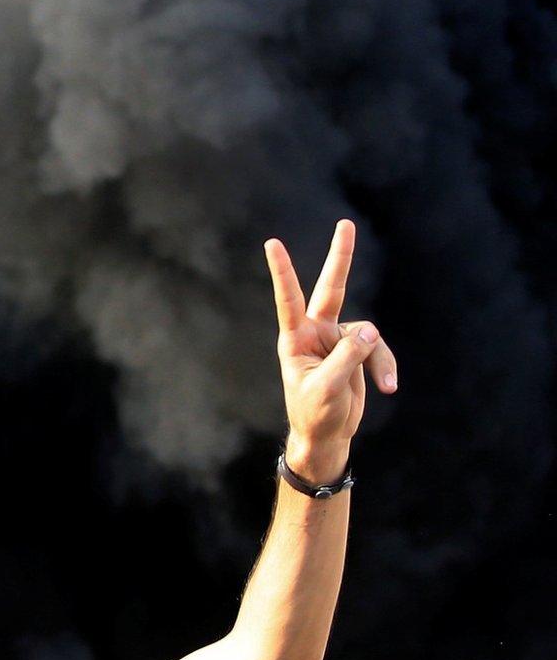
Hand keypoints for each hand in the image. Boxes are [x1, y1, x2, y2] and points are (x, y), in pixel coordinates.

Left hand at [263, 219, 398, 482]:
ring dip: (379, 358)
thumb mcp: (327, 388)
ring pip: (368, 333)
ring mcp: (337, 340)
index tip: (271, 243)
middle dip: (340, 258)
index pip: (289, 300)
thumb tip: (370, 331)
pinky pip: (378, 349)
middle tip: (346, 224)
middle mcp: (316, 333)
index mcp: (296, 340)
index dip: (283, 272)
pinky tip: (389, 387)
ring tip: (384, 385)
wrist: (326, 435)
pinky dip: (386, 366)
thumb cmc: (315, 413)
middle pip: (331, 289)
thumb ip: (348, 357)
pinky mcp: (356, 351)